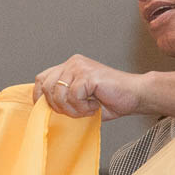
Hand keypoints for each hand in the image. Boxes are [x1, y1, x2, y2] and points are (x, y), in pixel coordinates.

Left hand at [33, 54, 149, 120]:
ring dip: (72, 109)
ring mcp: (79, 67)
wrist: (135, 95)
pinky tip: (95, 106)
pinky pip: (73, 97)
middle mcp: (73, 63)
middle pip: (47, 88)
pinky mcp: (87, 75)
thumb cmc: (110, 100)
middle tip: (77, 111)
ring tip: (88, 109)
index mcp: (69, 67)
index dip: (39, 96)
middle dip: (58, 107)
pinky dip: (83, 108)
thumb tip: (43, 109)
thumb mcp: (80, 100)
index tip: (48, 110)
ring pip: (59, 94)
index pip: (41, 79)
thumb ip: (63, 99)